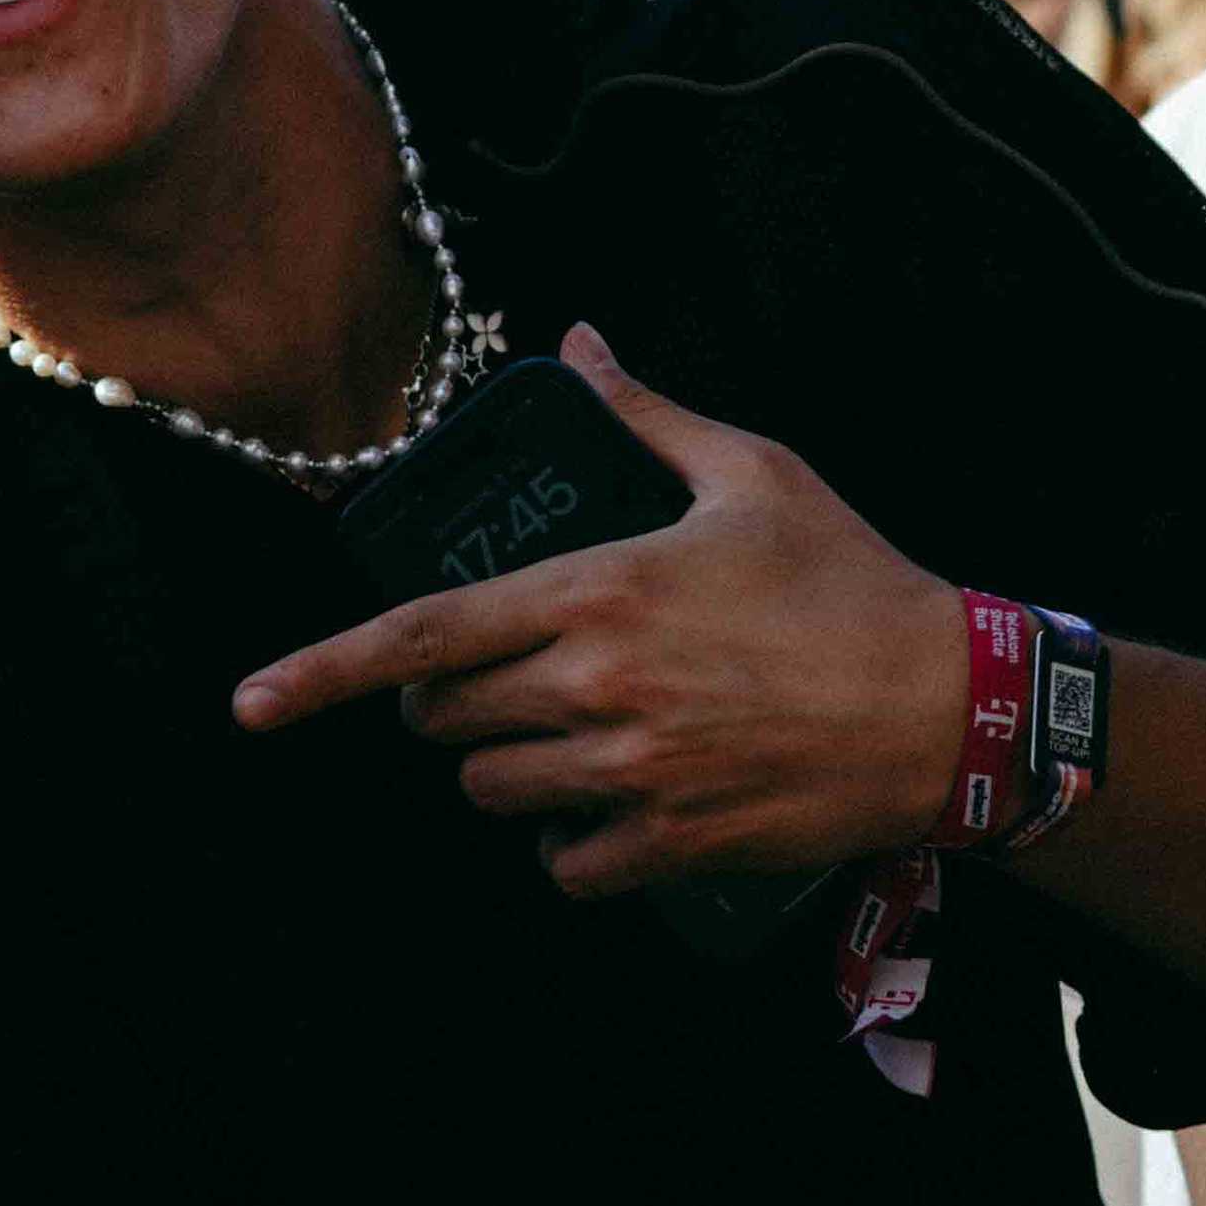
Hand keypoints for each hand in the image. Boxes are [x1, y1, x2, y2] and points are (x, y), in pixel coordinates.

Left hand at [233, 324, 966, 895]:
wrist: (955, 705)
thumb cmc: (855, 580)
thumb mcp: (752, 472)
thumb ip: (642, 412)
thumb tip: (578, 340)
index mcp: (598, 592)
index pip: (423, 637)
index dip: (322, 671)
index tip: (250, 703)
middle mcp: (597, 689)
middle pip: (446, 721)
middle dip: (448, 705)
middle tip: (503, 680)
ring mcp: (633, 776)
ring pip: (495, 792)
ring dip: (506, 768)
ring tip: (566, 734)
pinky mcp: (675, 844)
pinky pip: (566, 865)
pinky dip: (570, 844)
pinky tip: (610, 803)